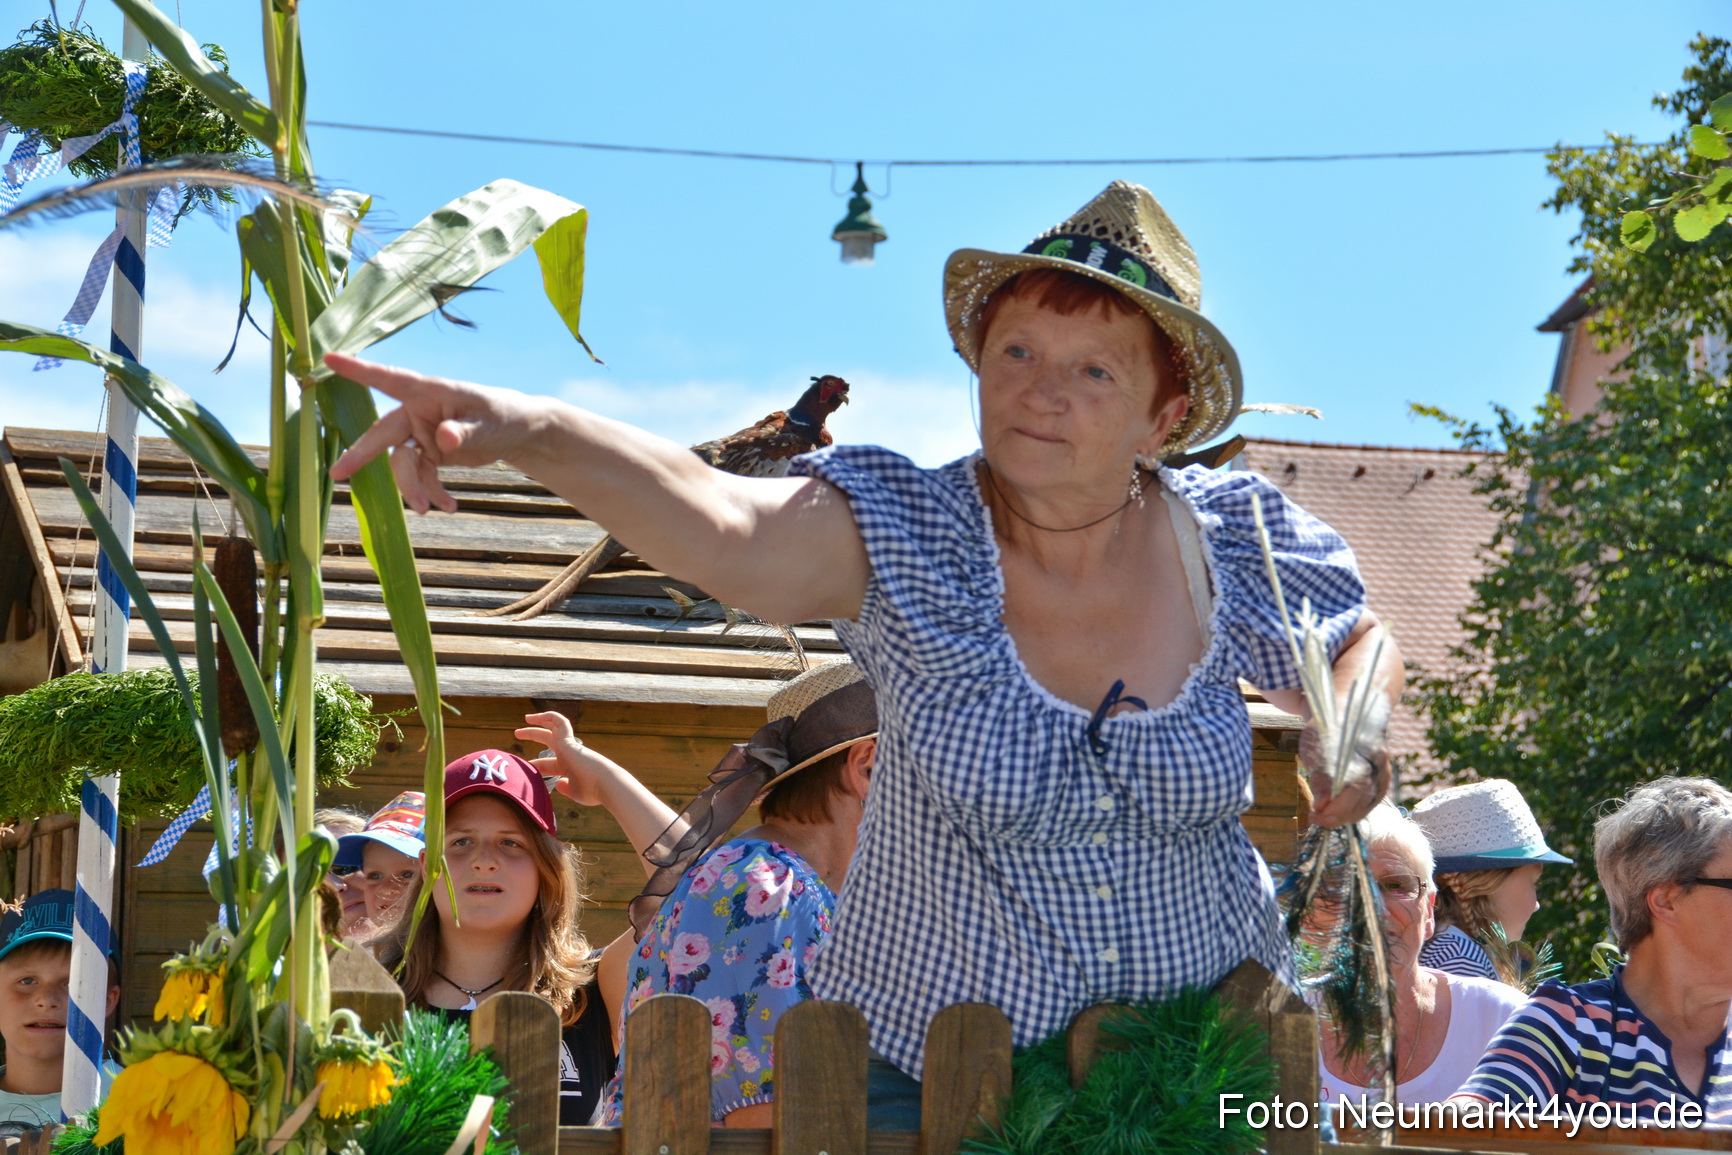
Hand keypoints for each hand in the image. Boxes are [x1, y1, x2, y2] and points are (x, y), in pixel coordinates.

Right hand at [326, 352, 543, 513]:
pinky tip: (449, 507)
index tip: (328, 357)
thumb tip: (442, 438)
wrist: (518, 432)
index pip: (389, 379)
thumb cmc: (503, 416)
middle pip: (384, 433)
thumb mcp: (488, 424)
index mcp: (429, 393)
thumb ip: (464, 431)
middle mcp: (418, 412)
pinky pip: (421, 477)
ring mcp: (421, 435)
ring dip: (412, 487)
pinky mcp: (429, 455)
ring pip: (402, 463)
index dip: (357, 370)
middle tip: (338, 474)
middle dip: (362, 455)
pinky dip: (432, 493)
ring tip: (429, 510)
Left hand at [517, 710, 612, 806]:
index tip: (523, 767)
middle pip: (549, 740)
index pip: (547, 763)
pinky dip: (551, 717)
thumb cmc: (592, 792)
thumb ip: (565, 787)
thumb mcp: (575, 792)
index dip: (534, 764)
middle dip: (533, 735)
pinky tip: (539, 716)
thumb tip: (557, 783)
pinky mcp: (570, 741)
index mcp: (568, 768)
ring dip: (540, 721)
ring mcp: (570, 747)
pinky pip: (561, 722)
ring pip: (555, 727)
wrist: (606, 784)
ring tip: (527, 717)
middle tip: (517, 732)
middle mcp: (569, 754)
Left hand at [1301, 721, 1390, 828]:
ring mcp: (1383, 776)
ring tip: (1321, 815)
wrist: (1348, 715)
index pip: (1355, 790)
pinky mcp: (1381, 783)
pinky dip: (1350, 812)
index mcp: (1365, 755)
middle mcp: (1380, 768)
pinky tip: (1334, 812)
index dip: (1335, 808)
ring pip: (1365, 808)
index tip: (1315, 815)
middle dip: (1336, 816)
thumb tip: (1320, 807)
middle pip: (1362, 804)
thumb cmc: (1328, 730)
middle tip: (1314, 817)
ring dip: (1342, 816)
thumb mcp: (1316, 750)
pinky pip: (1367, 805)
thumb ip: (1320, 779)